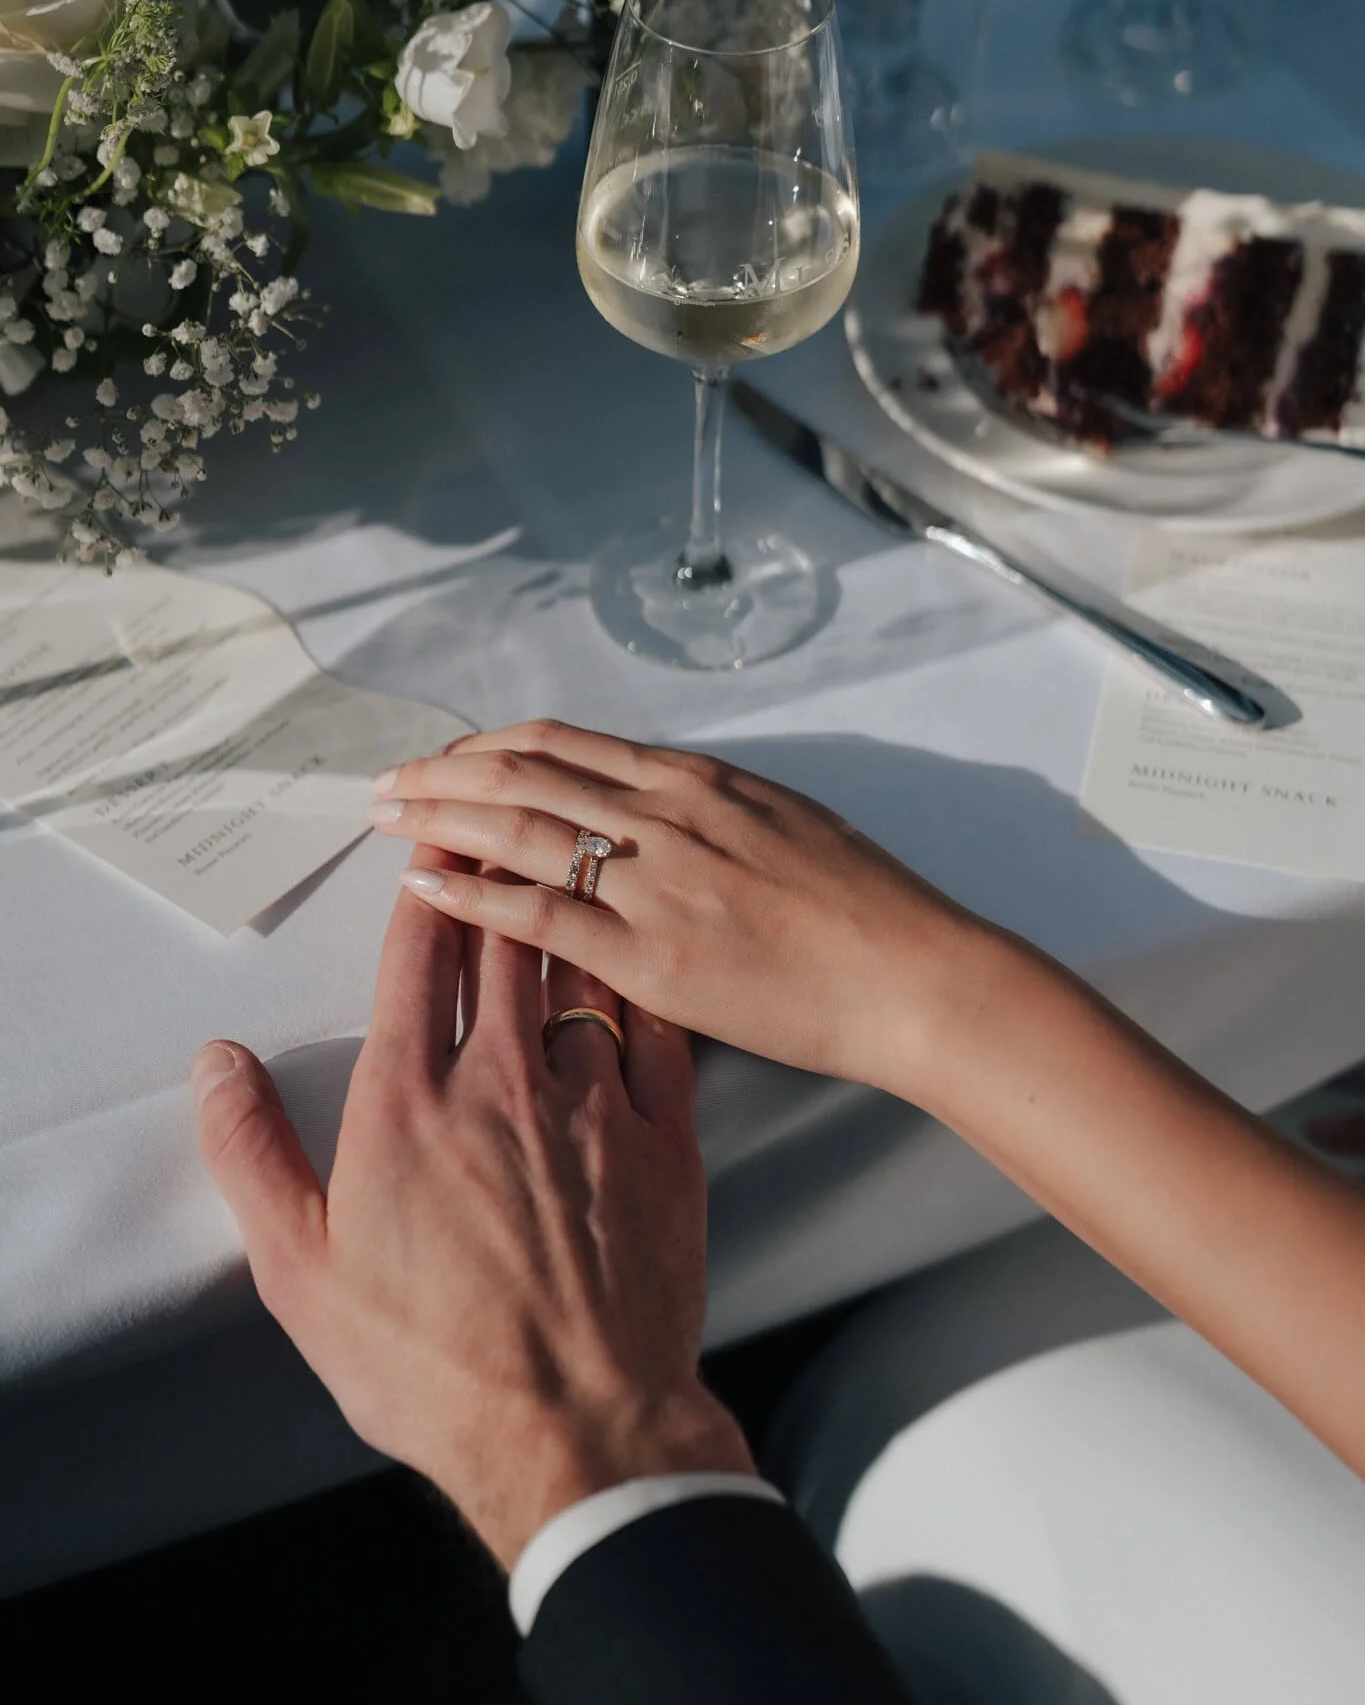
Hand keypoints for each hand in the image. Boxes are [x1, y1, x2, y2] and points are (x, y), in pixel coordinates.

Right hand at [192, 848, 752, 1570]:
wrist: (578, 1431)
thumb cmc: (434, 1362)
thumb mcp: (302, 1272)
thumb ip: (252, 1154)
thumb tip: (219, 1066)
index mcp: (413, 1101)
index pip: (420, 955)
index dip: (429, 886)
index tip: (434, 846)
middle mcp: (506, 1078)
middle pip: (507, 936)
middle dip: (501, 868)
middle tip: (502, 824)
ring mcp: (596, 1102)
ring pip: (584, 966)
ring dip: (571, 906)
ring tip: (569, 862)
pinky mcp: (667, 1137)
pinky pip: (659, 1027)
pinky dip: (644, 978)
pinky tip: (642, 955)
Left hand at [369, 721, 1006, 1095]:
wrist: (911, 972)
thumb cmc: (864, 903)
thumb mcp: (781, 818)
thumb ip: (705, 807)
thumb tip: (648, 804)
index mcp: (692, 778)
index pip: (559, 744)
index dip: (486, 747)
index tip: (444, 757)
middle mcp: (663, 815)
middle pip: (520, 775)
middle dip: (441, 776)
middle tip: (385, 785)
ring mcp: (654, 883)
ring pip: (517, 831)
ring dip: (440, 821)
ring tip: (387, 822)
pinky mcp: (653, 956)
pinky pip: (541, 915)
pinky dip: (474, 895)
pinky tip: (429, 887)